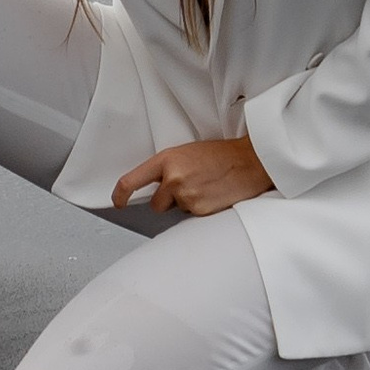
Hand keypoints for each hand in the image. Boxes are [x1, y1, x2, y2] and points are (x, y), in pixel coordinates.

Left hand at [112, 135, 274, 217]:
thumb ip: (168, 168)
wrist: (250, 161)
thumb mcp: (187, 153)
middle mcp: (173, 178)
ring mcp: (186, 196)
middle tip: (189, 186)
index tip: (118, 201)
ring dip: (186, 204)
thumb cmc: (222, 155)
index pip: (130, 182)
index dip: (120, 195)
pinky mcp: (200, 210)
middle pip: (156, 204)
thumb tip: (154, 187)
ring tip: (205, 187)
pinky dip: (200, 209)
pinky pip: (192, 216)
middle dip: (167, 201)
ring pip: (176, 211)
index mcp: (167, 160)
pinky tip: (212, 195)